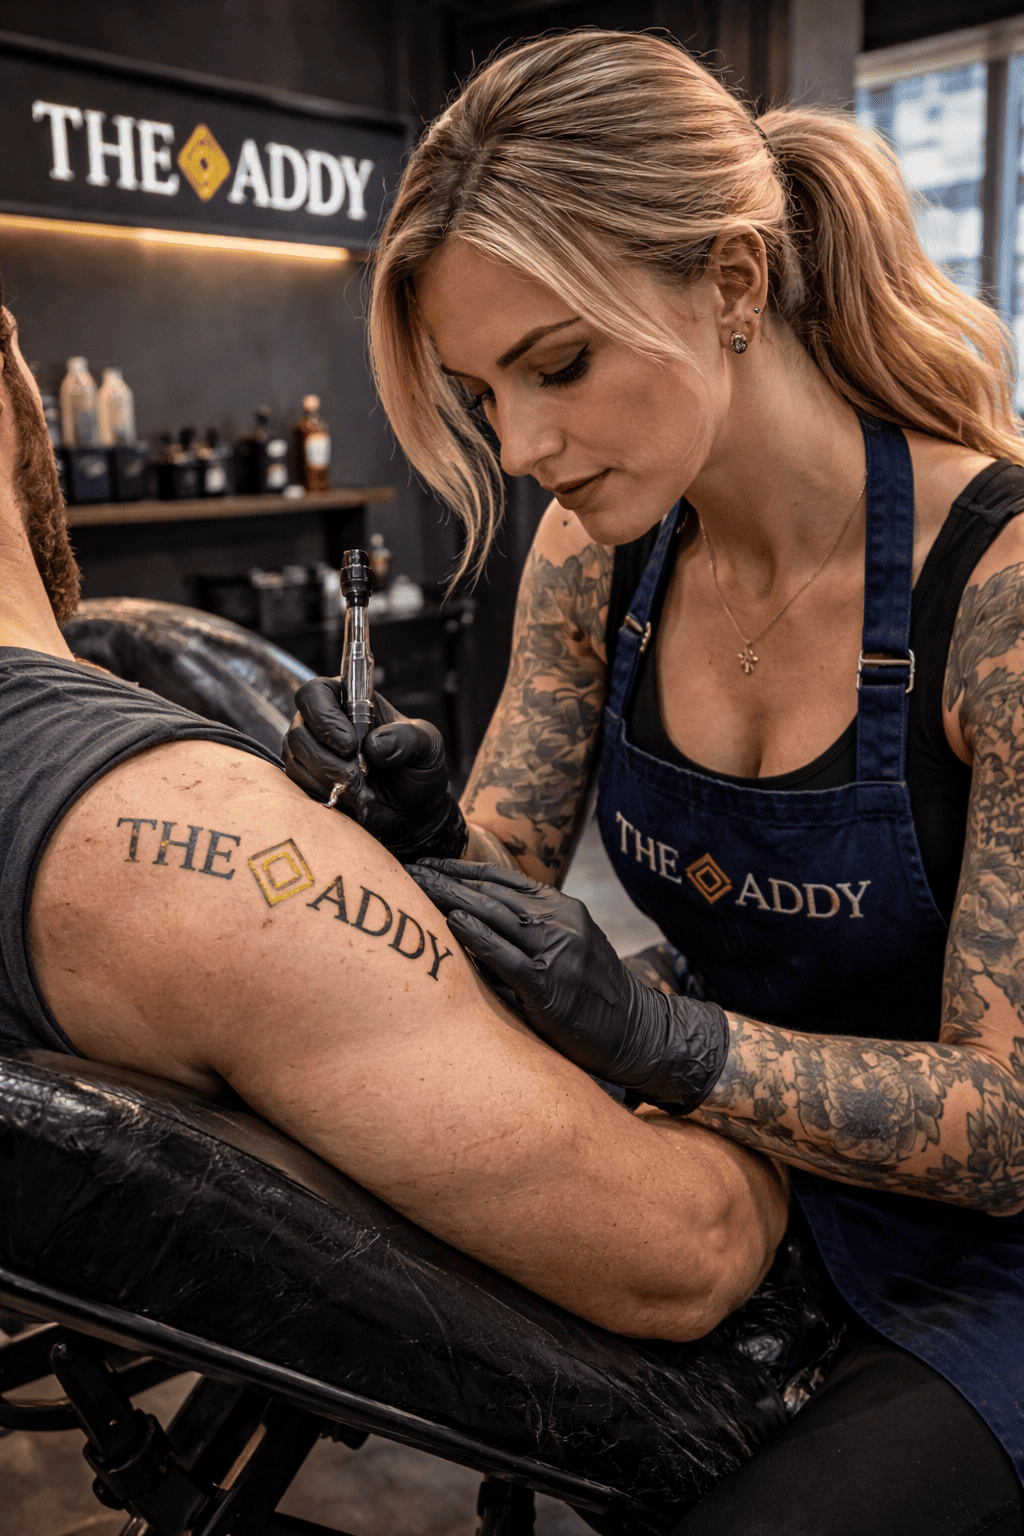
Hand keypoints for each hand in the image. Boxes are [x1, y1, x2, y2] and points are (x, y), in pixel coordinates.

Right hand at [284, 678, 466, 860]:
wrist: (413, 807)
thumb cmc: (417, 765)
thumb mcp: (427, 745)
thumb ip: (407, 738)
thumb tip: (374, 744)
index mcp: (349, 699)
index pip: (315, 693)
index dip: (325, 718)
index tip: (349, 745)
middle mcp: (322, 722)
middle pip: (299, 732)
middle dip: (327, 759)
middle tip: (358, 774)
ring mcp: (310, 751)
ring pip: (296, 761)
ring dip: (329, 779)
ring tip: (361, 788)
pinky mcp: (307, 780)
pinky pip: (300, 786)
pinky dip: (326, 794)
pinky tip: (352, 797)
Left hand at [408, 860, 729, 1111]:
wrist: (636, 1031)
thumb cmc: (592, 993)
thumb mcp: (570, 945)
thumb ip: (532, 928)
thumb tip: (475, 916)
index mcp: (564, 907)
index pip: (503, 878)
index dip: (462, 868)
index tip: (428, 862)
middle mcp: (562, 921)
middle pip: (492, 893)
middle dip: (446, 879)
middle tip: (408, 869)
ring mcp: (558, 951)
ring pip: (494, 915)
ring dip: (449, 898)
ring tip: (415, 888)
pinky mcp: (549, 984)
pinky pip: (504, 954)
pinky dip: (475, 935)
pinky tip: (450, 921)